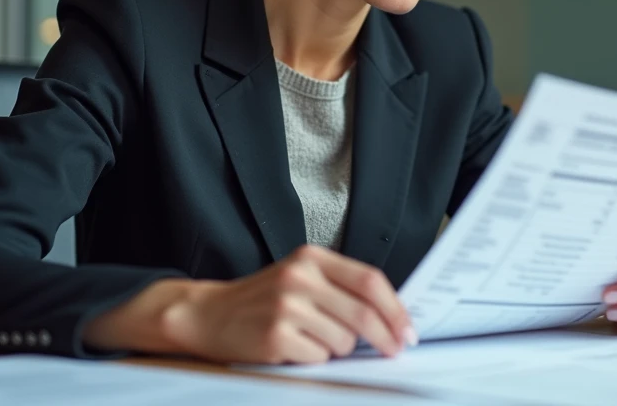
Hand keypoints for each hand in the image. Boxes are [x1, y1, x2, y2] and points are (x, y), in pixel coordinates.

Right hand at [83, 244, 414, 364]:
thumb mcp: (300, 277)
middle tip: (394, 349)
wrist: (208, 314)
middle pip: (362, 313)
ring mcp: (287, 307)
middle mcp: (300, 277)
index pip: (369, 280)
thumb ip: (339, 288)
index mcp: (311, 258)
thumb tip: (390, 317)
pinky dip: (315, 359)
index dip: (395, 308)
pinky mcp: (276, 336)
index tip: (408, 329)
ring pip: (343, 341)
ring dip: (338, 349)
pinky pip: (318, 358)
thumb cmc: (262, 299)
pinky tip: (295, 349)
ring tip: (313, 340)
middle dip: (384, 337)